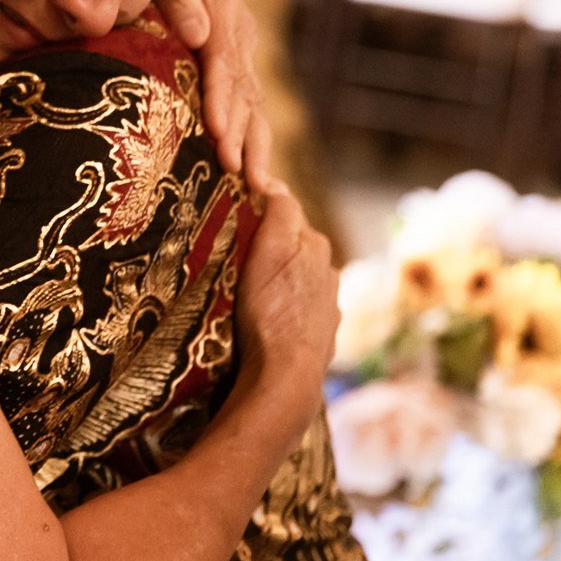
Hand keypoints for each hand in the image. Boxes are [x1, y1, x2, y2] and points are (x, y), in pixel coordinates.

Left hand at [153, 0, 274, 192]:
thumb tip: (198, 33)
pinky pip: (248, 103)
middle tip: (239, 173)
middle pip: (245, 89)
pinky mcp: (236, 62)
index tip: (216, 132)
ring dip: (255, 144)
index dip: (222, 99)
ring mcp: (241, 48)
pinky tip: (252, 171)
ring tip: (257, 184)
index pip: (224, 61)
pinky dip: (251, 137)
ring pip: (253, 102)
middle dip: (243, 134)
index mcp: (223, 7)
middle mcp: (239, 30)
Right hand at [234, 187, 337, 437]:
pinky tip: (267, 318)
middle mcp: (328, 271)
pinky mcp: (320, 334)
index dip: (259, 206)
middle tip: (235, 250)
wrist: (284, 375)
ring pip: (298, 278)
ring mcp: (327, 306)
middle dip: (270, 244)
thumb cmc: (269, 312)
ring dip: (279, 278)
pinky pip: (299, 309)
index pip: (286, 210)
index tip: (232, 209)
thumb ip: (279, 213)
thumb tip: (277, 184)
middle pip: (295, 244)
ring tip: (249, 288)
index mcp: (316, 246)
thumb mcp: (268, 252)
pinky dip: (285, 307)